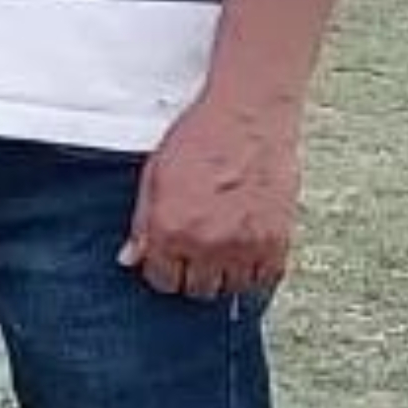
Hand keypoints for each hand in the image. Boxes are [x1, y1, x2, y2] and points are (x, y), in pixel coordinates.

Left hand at [122, 90, 302, 300]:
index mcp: (170, 229)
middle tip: (194, 253)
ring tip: (220, 248)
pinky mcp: (277, 241)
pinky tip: (245, 248)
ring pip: (231, 288)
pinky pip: (264, 277)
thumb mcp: (154, 177)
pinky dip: (254, 269)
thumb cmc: (199, 139)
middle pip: (197, 290)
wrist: (247, 117)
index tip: (167, 260)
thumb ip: (142, 223)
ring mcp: (244, 246)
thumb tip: (131, 258)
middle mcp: (207, 244)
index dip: (162, 270)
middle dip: (191, 274)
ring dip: (223, 273)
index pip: (162, 280)